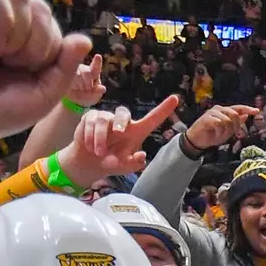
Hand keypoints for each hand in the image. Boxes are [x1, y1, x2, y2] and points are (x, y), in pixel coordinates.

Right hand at [0, 0, 88, 149]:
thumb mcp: (37, 95)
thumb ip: (63, 68)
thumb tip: (84, 39)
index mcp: (3, 32)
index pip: (45, 22)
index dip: (49, 48)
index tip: (24, 74)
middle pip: (36, 6)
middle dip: (38, 42)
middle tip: (10, 66)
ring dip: (19, 34)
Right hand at [58, 97, 178, 187]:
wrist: (89, 162)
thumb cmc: (111, 162)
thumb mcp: (123, 167)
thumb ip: (133, 164)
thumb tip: (141, 155)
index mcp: (136, 132)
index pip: (152, 118)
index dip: (164, 109)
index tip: (175, 98)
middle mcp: (123, 122)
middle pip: (123, 112)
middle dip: (120, 122)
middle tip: (119, 133)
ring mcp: (106, 117)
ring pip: (103, 121)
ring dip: (100, 139)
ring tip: (98, 152)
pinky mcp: (91, 117)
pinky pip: (90, 122)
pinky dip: (89, 137)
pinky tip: (89, 146)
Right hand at [66, 53, 106, 107]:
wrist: (75, 100)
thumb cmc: (88, 96)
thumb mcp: (94, 97)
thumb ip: (98, 92)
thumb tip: (103, 88)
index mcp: (94, 72)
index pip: (96, 67)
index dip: (97, 62)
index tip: (98, 56)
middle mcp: (84, 69)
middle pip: (86, 72)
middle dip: (88, 84)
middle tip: (88, 90)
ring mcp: (74, 70)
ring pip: (76, 75)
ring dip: (79, 85)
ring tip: (79, 89)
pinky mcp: (65, 73)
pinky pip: (67, 77)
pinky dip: (71, 85)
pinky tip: (72, 87)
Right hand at [186, 103, 259, 149]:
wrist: (198, 141)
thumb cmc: (213, 135)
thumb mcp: (228, 131)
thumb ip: (236, 123)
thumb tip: (246, 115)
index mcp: (225, 111)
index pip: (239, 108)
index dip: (248, 109)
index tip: (257, 111)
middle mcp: (219, 109)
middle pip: (234, 115)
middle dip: (234, 126)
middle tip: (228, 134)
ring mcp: (212, 112)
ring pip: (227, 120)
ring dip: (225, 131)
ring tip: (219, 134)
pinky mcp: (206, 118)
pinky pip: (218, 123)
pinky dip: (219, 131)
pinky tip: (215, 133)